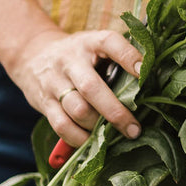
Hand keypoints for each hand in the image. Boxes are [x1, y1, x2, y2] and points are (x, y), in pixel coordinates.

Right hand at [4, 28, 143, 147]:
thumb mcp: (95, 47)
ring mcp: (54, 82)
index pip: (109, 43)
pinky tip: (92, 142)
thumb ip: (118, 60)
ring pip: (77, 110)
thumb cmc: (78, 56)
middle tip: (134, 128)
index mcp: (89, 42)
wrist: (32, 55)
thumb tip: (152, 83)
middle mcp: (70, 61)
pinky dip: (79, 138)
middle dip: (115, 112)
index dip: (128, 56)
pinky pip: (61, 125)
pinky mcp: (44, 102)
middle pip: (91, 88)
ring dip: (98, 127)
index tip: (144, 72)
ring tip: (114, 135)